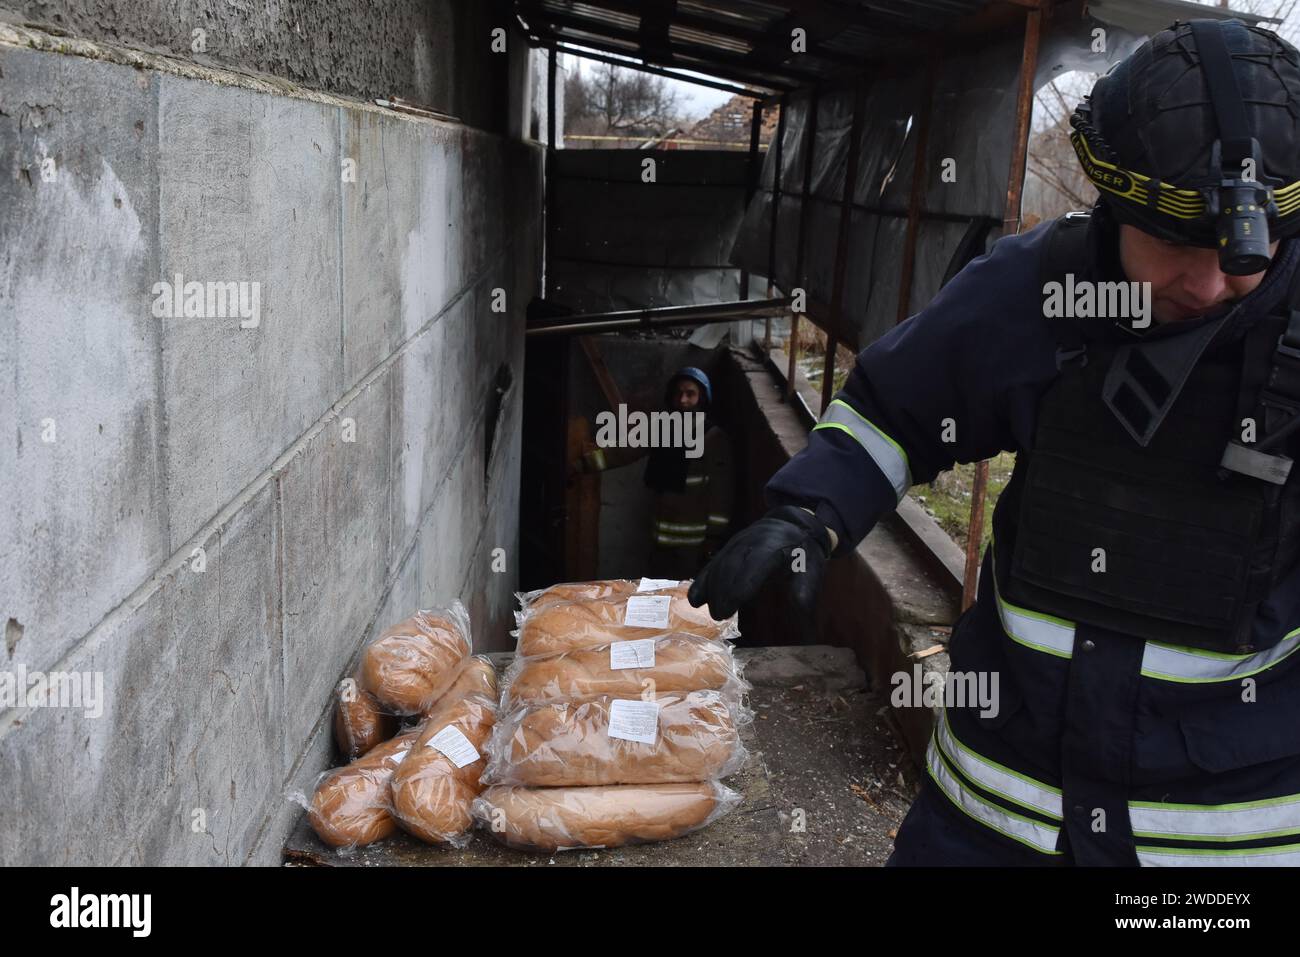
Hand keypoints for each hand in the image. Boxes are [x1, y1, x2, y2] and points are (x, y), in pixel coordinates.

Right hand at [687, 505, 831, 622]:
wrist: (791, 524)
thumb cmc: (802, 552)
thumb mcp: (812, 570)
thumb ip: (805, 592)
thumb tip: (803, 616)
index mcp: (775, 545)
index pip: (755, 564)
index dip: (742, 584)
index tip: (732, 606)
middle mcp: (751, 541)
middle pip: (732, 565)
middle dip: (724, 591)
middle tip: (719, 616)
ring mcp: (736, 543)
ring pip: (720, 565)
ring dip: (713, 589)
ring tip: (713, 613)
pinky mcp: (728, 549)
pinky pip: (713, 564)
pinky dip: (702, 581)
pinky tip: (695, 599)